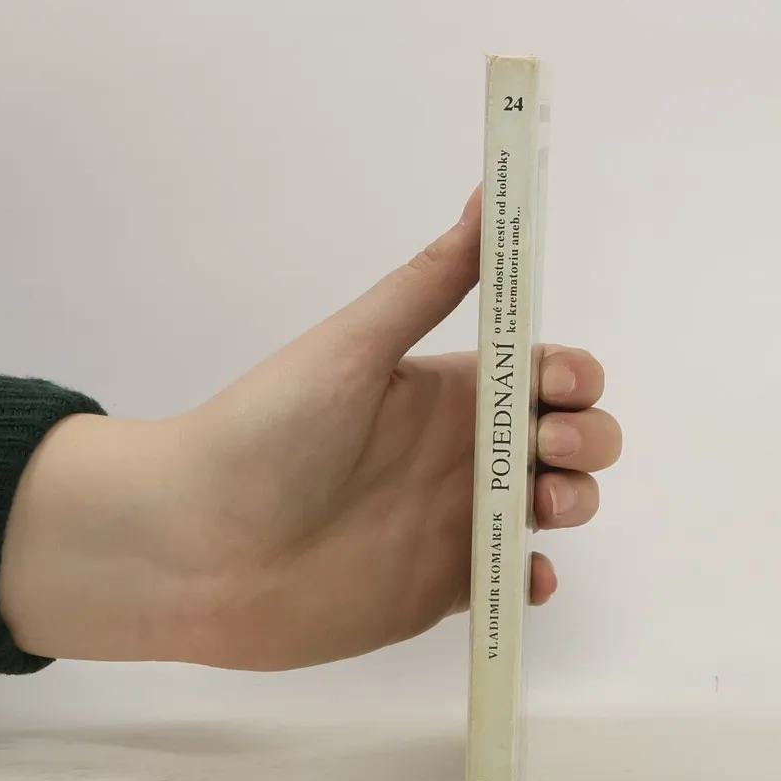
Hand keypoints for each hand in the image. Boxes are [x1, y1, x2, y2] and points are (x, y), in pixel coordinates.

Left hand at [0, 189, 620, 666]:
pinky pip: (514, 583)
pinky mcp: (444, 590)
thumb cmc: (266, 430)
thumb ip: (432, 281)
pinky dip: (535, 579)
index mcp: (448, 389)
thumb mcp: (355, 347)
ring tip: (542, 508)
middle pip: (570, 438)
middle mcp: (464, 453)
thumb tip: (492, 190)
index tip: (557, 384)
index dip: (572, 376)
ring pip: (557, 508)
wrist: (191, 546)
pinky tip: (525, 576)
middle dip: (589, 438)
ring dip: (577, 500)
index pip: (546, 371)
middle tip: (548, 449)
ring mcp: (458, 523)